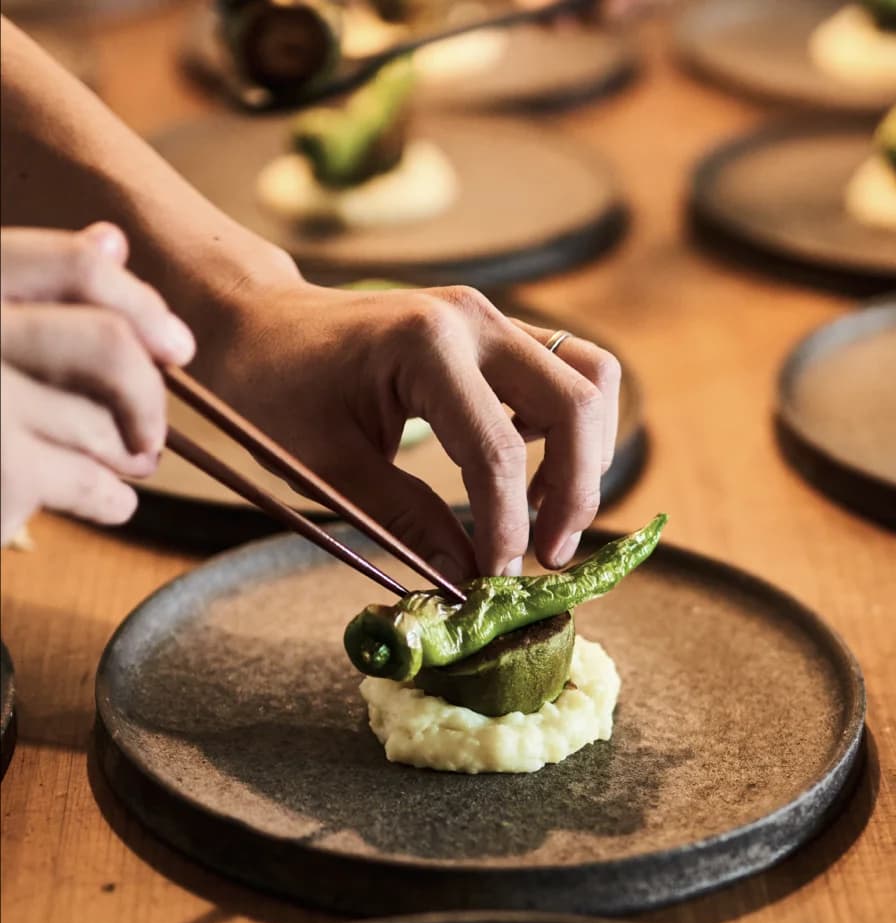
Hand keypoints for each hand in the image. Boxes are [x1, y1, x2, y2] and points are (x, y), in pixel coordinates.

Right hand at [0, 223, 194, 544]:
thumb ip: (33, 289)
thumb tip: (112, 241)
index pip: (74, 266)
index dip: (142, 305)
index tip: (178, 347)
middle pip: (107, 344)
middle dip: (147, 395)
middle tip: (155, 431)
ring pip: (101, 423)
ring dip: (131, 454)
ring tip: (133, 466)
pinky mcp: (1, 471)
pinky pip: (91, 482)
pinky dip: (113, 500)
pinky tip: (113, 503)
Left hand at [205, 275, 620, 580]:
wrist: (255, 323)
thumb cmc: (274, 390)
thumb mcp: (328, 468)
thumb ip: (404, 521)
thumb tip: (464, 580)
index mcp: (425, 347)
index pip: (496, 451)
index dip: (507, 526)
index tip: (495, 581)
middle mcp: (473, 320)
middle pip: (577, 402)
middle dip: (575, 490)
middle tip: (547, 557)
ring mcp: (490, 319)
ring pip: (590, 376)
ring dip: (585, 454)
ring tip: (547, 519)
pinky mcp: (494, 333)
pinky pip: (567, 371)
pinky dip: (567, 429)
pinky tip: (526, 478)